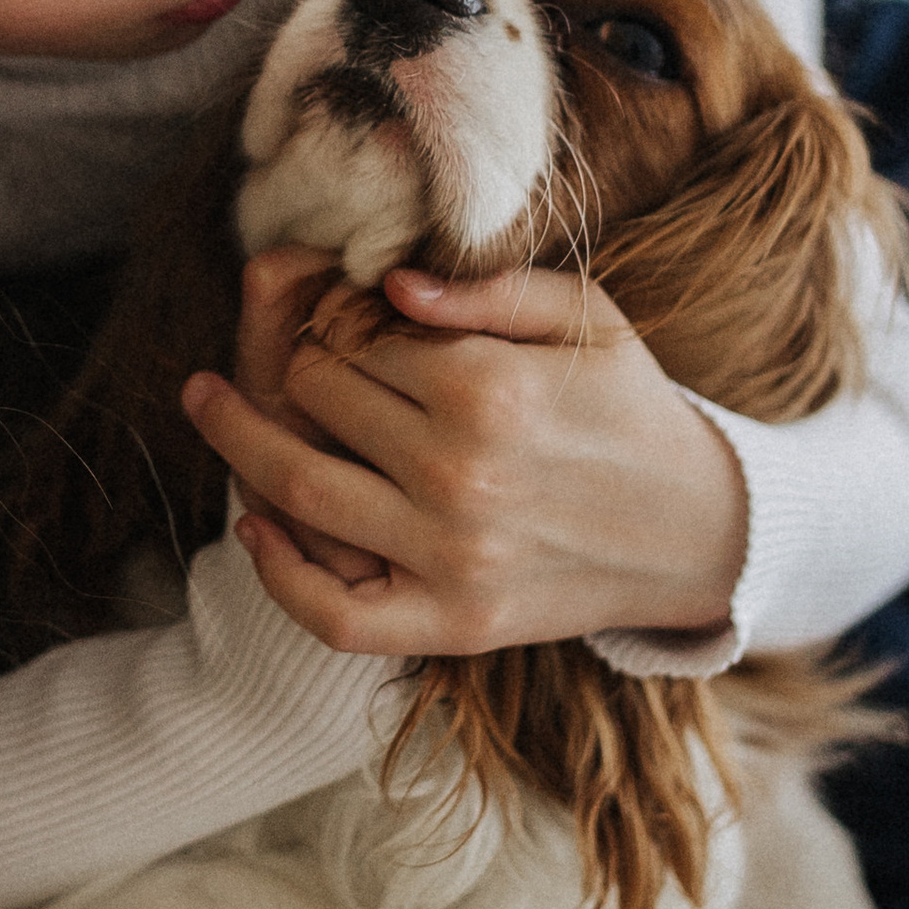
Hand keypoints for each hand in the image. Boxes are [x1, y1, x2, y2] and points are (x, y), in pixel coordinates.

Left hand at [181, 253, 749, 657]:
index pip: (355, 338)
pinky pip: (333, 612)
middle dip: (293, 366)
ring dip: (234, 439)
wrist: (701, 531)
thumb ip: (489, 288)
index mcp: (490, 387)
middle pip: (316, 399)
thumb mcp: (588, 317)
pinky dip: (278, 571)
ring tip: (206, 402)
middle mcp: (459, 473)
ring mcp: (449, 558)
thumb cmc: (632, 409)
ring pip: (296, 488)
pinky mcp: (452, 624)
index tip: (336, 317)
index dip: (334, 320)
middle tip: (287, 354)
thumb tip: (386, 284)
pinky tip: (253, 522)